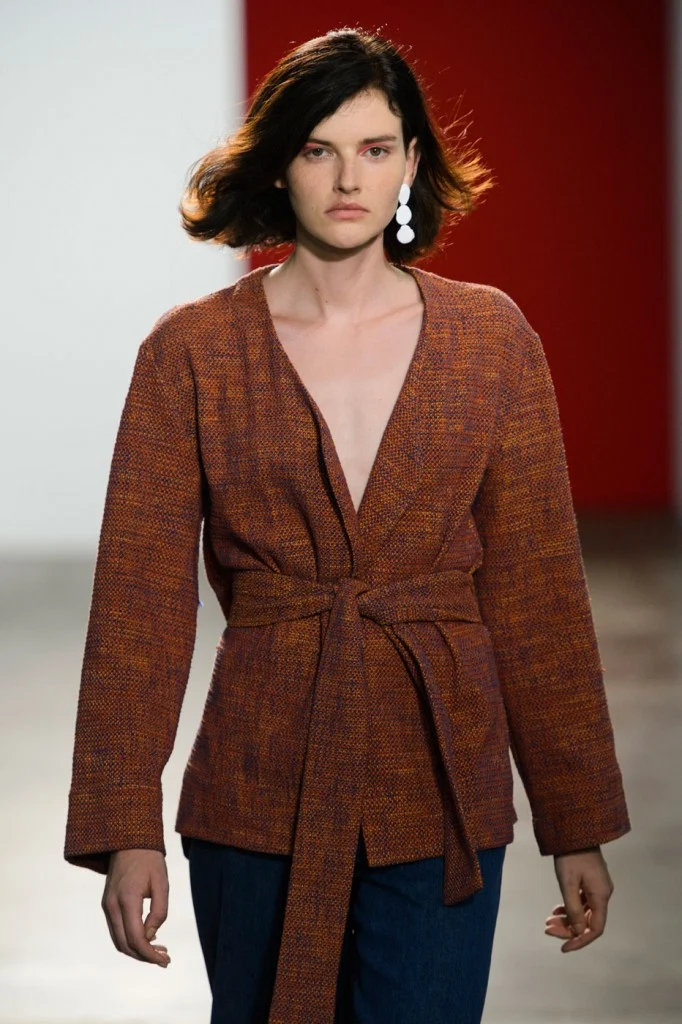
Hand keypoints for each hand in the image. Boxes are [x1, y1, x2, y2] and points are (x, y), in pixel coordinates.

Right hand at [101, 849, 170, 966]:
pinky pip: (117, 930)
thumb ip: (159, 911)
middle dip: (144, 957)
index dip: (150, 954)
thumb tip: (152, 936)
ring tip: (159, 951)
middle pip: (124, 945)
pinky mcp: (107, 904)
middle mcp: (111, 906)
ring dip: (137, 950)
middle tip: (165, 958)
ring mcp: (106, 906)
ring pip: (118, 941)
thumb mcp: (162, 883)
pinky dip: (130, 940)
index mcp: (126, 899)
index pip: (136, 938)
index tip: (166, 960)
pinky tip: (147, 938)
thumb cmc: (149, 860)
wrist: (128, 841)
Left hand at [546, 846, 613, 951]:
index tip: (563, 948)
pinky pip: (581, 902)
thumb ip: (573, 909)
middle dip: (568, 929)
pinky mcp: (590, 881)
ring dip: (567, 919)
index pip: (595, 929)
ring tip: (548, 922)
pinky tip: (556, 910)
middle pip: (588, 922)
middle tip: (547, 929)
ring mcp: (597, 887)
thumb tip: (578, 932)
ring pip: (583, 912)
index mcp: (601, 896)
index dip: (580, 941)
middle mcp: (602, 894)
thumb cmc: (570, 855)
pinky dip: (569, 908)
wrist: (574, 829)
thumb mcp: (567, 883)